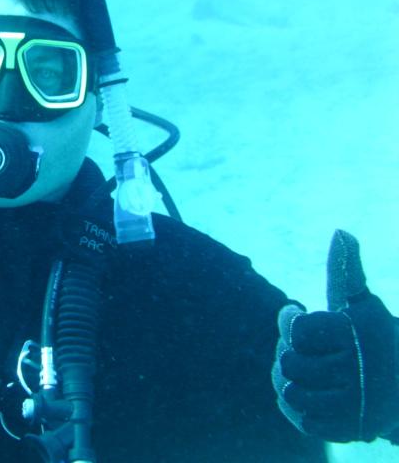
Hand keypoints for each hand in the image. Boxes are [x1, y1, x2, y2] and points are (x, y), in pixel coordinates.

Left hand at [272, 230, 398, 441]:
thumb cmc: (374, 338)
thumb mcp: (362, 304)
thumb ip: (346, 271)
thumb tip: (340, 232)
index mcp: (355, 335)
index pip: (297, 330)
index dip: (288, 320)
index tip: (292, 312)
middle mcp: (356, 371)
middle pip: (288, 362)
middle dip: (286, 352)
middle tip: (297, 346)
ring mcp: (353, 404)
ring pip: (291, 391)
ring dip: (286, 379)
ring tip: (297, 368)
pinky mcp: (349, 429)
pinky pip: (302, 419)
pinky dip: (296, 406)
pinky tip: (304, 390)